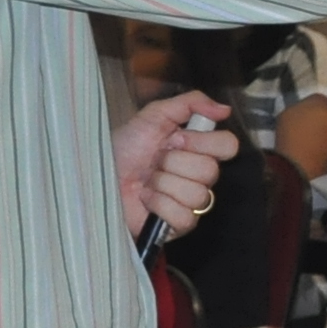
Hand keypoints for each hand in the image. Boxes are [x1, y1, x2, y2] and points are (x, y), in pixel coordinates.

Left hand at [116, 89, 241, 239]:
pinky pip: (183, 216)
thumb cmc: (124, 147)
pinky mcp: (179, 224)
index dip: (203, 142)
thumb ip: (190, 103)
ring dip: (163, 183)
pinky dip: (159, 204)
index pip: (228, 145)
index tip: (175, 139)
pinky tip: (146, 198)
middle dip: (173, 163)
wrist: (98, 175)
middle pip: (210, 171)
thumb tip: (225, 109)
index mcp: (199, 149)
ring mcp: (192, 203)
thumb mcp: (154, 115)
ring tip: (146, 181)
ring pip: (196, 194)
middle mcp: (200, 176)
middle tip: (154, 161)